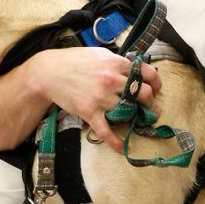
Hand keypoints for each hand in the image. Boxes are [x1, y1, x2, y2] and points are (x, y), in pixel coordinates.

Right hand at [34, 47, 161, 152]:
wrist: (48, 73)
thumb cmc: (73, 61)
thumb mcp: (98, 54)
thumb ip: (117, 61)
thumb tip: (134, 69)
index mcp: (116, 63)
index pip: (146, 73)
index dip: (155, 82)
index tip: (155, 89)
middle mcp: (111, 80)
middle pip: (143, 93)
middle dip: (150, 102)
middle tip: (150, 107)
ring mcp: (101, 97)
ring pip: (128, 111)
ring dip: (135, 118)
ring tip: (137, 120)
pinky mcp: (90, 112)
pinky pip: (106, 130)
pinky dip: (115, 142)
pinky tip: (122, 149)